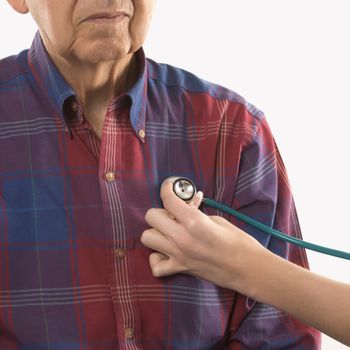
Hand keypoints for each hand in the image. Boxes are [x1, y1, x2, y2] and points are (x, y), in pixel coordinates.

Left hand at [140, 181, 265, 291]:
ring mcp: (178, 256)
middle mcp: (182, 238)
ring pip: (147, 238)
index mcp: (194, 222)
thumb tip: (187, 203)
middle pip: (151, 216)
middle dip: (161, 211)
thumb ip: (197, 212)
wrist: (249, 270)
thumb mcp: (217, 220)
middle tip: (174, 214)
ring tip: (169, 232)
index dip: (167, 188)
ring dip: (156, 232)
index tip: (170, 186)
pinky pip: (156, 266)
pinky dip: (157, 258)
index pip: (168, 199)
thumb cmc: (239, 242)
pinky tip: (167, 252)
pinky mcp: (180, 270)